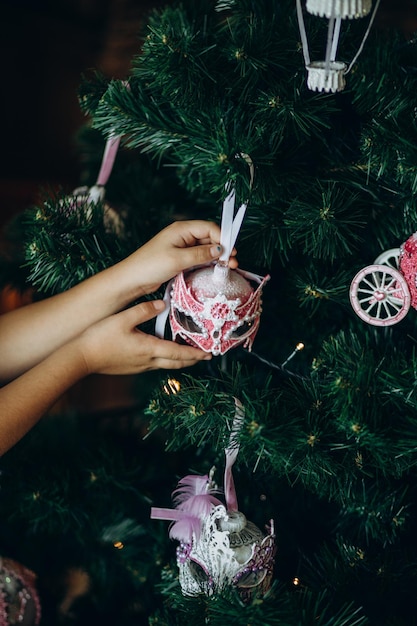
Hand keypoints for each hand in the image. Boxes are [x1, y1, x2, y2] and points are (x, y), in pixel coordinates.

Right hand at [75, 299, 211, 375]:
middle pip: (176, 363)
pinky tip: (163, 354)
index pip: (178, 353)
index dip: (195, 354)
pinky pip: (154, 365)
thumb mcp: (123, 318)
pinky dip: (165, 360)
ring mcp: (139, 367)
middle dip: (192, 360)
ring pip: (166, 365)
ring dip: (179, 361)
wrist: (81, 358)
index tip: (208, 354)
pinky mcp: (131, 368)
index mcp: (149, 348)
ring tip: (189, 356)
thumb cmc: (100, 338)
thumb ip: (144, 310)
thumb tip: (162, 304)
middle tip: (205, 356)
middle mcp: (147, 361)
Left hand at [121, 220, 238, 295]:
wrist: (131, 280)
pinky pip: (199, 258)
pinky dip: (208, 263)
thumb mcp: (178, 259)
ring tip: (228, 267)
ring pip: (205, 249)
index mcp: (181, 229)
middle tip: (233, 262)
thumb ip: (200, 254)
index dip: (222, 238)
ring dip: (217, 257)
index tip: (232, 251)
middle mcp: (182, 236)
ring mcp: (181, 247)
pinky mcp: (180, 258)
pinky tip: (216, 269)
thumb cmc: (150, 266)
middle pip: (209, 238)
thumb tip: (220, 250)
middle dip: (223, 248)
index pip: (209, 228)